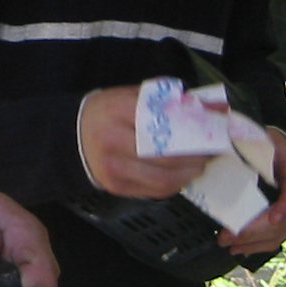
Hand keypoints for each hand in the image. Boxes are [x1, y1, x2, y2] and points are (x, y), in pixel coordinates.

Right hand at [77, 85, 213, 198]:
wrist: (73, 136)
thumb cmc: (108, 112)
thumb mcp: (132, 95)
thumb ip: (168, 99)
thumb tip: (212, 106)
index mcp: (118, 110)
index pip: (163, 122)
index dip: (192, 129)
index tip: (212, 129)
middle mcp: (113, 140)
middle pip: (166, 155)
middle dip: (195, 156)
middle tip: (211, 151)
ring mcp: (114, 167)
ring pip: (163, 178)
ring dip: (188, 174)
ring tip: (200, 165)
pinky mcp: (116, 187)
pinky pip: (154, 191)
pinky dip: (174, 184)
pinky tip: (182, 175)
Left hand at [218, 127, 285, 255]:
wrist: (270, 145)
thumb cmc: (260, 138)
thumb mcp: (254, 133)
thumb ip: (240, 136)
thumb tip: (219, 134)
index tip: (272, 218)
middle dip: (259, 230)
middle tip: (231, 236)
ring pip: (285, 230)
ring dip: (258, 241)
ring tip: (231, 245)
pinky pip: (280, 235)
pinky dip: (261, 244)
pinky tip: (242, 248)